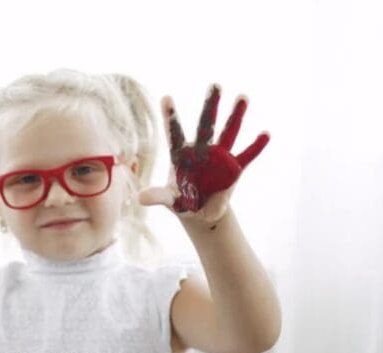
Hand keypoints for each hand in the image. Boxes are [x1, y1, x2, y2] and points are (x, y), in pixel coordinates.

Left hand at [140, 84, 268, 226]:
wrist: (200, 213)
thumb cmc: (181, 202)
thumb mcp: (170, 201)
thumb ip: (158, 197)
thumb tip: (140, 198)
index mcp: (181, 156)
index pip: (174, 133)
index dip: (170, 117)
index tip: (165, 97)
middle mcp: (201, 151)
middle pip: (205, 125)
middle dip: (210, 106)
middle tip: (214, 85)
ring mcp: (220, 157)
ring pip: (228, 132)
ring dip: (235, 115)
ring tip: (242, 96)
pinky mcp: (235, 169)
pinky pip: (247, 156)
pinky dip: (256, 146)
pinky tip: (265, 134)